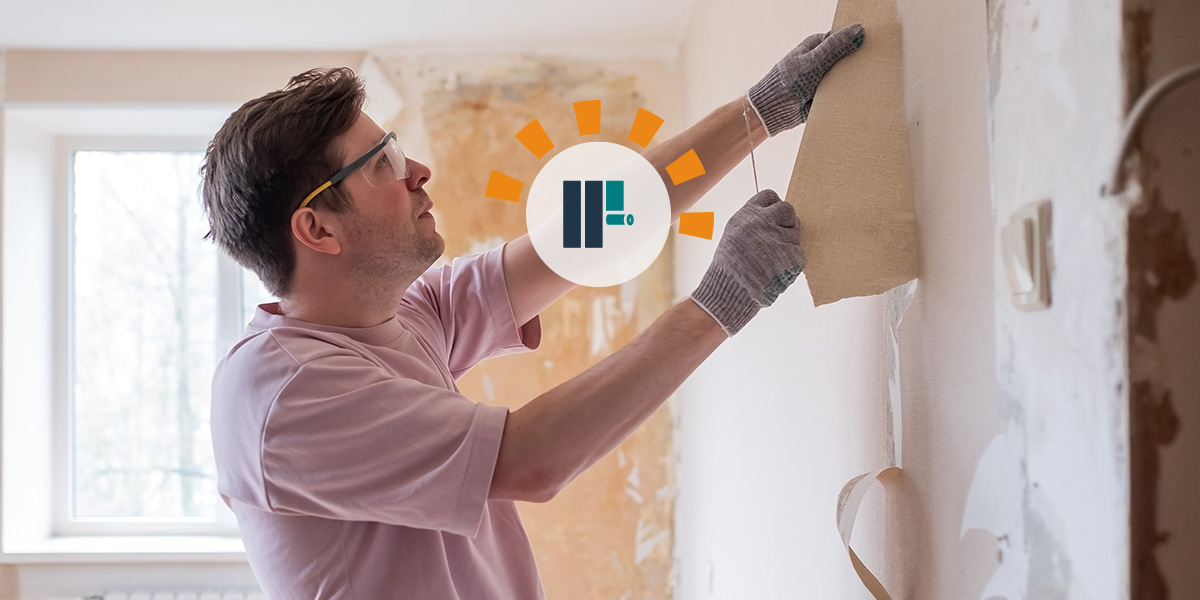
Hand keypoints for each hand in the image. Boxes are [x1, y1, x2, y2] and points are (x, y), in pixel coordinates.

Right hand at [689, 189, 804, 335]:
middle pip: (787, 210)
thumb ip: (751, 222)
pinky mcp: (790, 257)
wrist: (727, 295)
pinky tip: (776, 271)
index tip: (773, 217)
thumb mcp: (732, 235)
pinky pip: (799, 254)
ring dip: (788, 245)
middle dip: (787, 221)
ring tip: (771, 261)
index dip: (774, 206)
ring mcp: (777, 239)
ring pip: (795, 233)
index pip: (769, 196)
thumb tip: (773, 214)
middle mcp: (761, 223)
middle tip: (779, 238)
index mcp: (746, 216)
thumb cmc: (729, 268)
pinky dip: (791, 264)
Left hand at [747, 24, 864, 136]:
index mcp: (815, 46)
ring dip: (849, 80)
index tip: (866, 43)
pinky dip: (841, 95)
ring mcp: (821, 78)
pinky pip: (838, 94)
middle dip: (853, 62)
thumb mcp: (814, 61)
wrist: (773, 110)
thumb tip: (857, 30)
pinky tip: (850, 96)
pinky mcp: (823, 95)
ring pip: (844, 76)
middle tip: (866, 64)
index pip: (840, 38)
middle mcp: (819, 61)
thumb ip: (835, 47)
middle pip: (844, 58)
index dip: (853, 40)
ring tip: (856, 81)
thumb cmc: (788, 81)